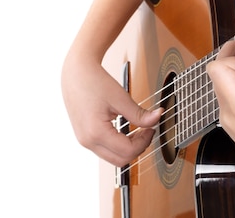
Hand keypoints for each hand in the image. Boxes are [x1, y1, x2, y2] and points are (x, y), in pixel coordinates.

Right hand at [61, 52, 161, 166]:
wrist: (76, 73)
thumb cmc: (95, 82)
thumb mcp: (120, 98)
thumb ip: (139, 113)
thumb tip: (157, 118)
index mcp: (96, 133)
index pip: (127, 151)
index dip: (144, 141)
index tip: (152, 128)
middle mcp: (87, 142)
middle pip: (120, 160)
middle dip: (138, 147)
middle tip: (148, 130)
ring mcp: (84, 141)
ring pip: (112, 157)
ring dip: (128, 147)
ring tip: (139, 129)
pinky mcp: (85, 137)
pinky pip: (105, 149)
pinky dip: (118, 144)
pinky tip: (126, 129)